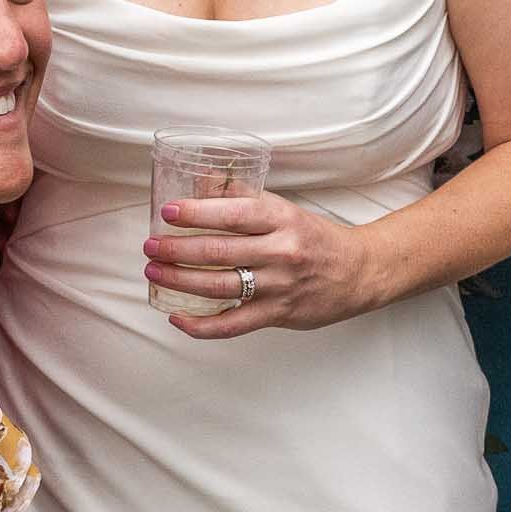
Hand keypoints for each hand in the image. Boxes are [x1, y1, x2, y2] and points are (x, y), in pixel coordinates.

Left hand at [143, 192, 376, 339]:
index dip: (197, 212)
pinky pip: (233, 325)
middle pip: (219, 251)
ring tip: (154, 273)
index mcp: (282, 219)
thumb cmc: (316, 238)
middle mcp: (281, 251)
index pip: (233, 213)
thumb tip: (201, 186)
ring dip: (180, 281)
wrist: (360, 272)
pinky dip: (201, 326)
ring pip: (220, 287)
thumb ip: (246, 201)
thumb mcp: (286, 211)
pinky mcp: (278, 314)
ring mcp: (279, 286)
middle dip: (177, 249)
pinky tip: (178, 319)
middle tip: (150, 246)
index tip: (168, 212)